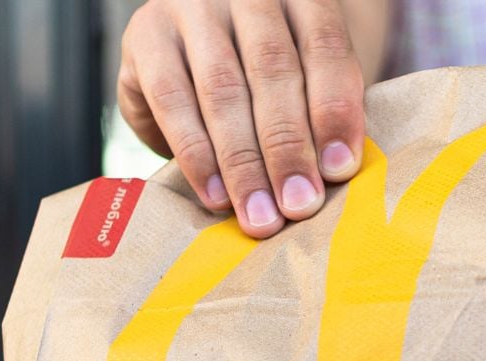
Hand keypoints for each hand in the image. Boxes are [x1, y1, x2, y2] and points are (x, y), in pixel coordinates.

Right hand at [118, 0, 365, 237]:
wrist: (202, 47)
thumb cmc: (271, 77)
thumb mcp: (307, 80)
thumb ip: (322, 113)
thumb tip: (332, 174)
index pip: (325, 48)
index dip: (334, 111)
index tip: (339, 170)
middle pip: (273, 70)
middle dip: (288, 147)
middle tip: (299, 205)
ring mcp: (193, 7)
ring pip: (222, 89)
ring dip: (243, 162)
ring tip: (260, 214)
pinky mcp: (146, 34)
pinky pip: (171, 99)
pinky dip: (196, 154)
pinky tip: (215, 195)